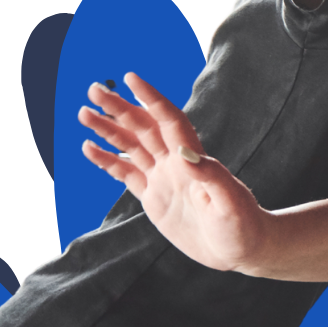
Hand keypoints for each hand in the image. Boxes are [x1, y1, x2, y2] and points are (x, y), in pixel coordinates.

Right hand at [79, 72, 268, 272]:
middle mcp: (175, 163)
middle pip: (143, 128)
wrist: (241, 248)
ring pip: (130, 146)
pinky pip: (126, 173)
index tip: (131, 78)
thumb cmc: (243, 224)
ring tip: (84, 113)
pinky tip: (89, 148)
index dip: (151, 98)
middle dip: (119, 108)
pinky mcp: (154, 198)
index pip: (168, 120)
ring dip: (108, 129)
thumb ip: (211, 176)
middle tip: (94, 89)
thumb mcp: (230, 202)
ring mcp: (163, 179)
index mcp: (193, 158)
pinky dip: (107, 160)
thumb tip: (187, 154)